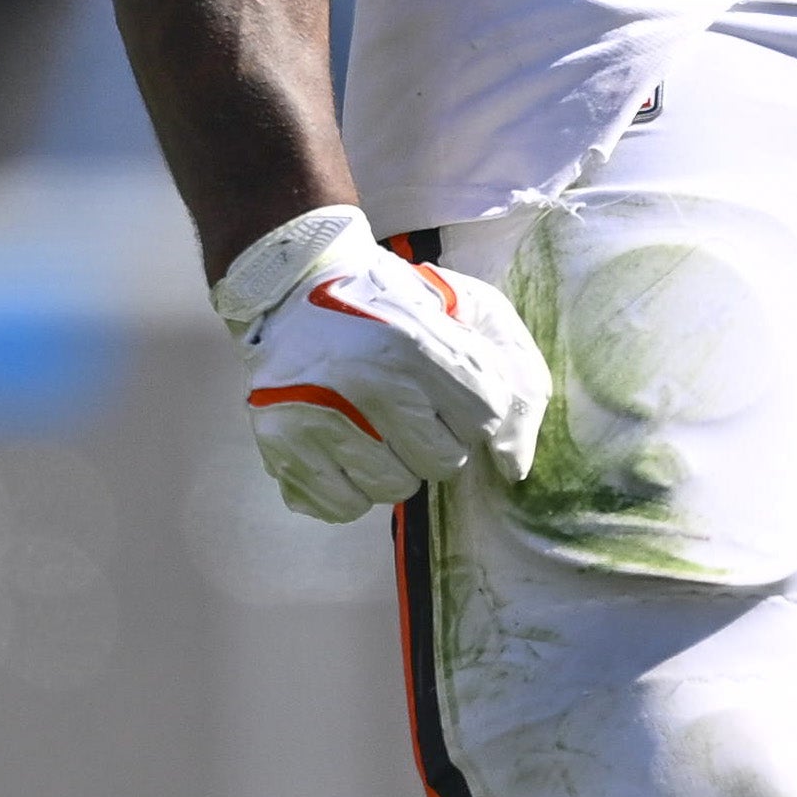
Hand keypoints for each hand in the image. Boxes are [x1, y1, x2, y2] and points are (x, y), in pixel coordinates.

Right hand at [215, 203, 547, 521]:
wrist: (288, 290)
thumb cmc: (389, 302)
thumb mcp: (463, 308)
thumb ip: (512, 376)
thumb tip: (513, 467)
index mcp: (414, 343)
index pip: (486, 417)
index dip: (475, 408)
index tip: (451, 390)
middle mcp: (366, 383)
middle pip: (444, 462)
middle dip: (436, 439)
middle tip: (407, 407)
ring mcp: (319, 418)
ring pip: (395, 489)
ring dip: (393, 464)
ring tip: (370, 423)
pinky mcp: (282, 447)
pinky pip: (344, 506)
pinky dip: (349, 486)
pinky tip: (341, 445)